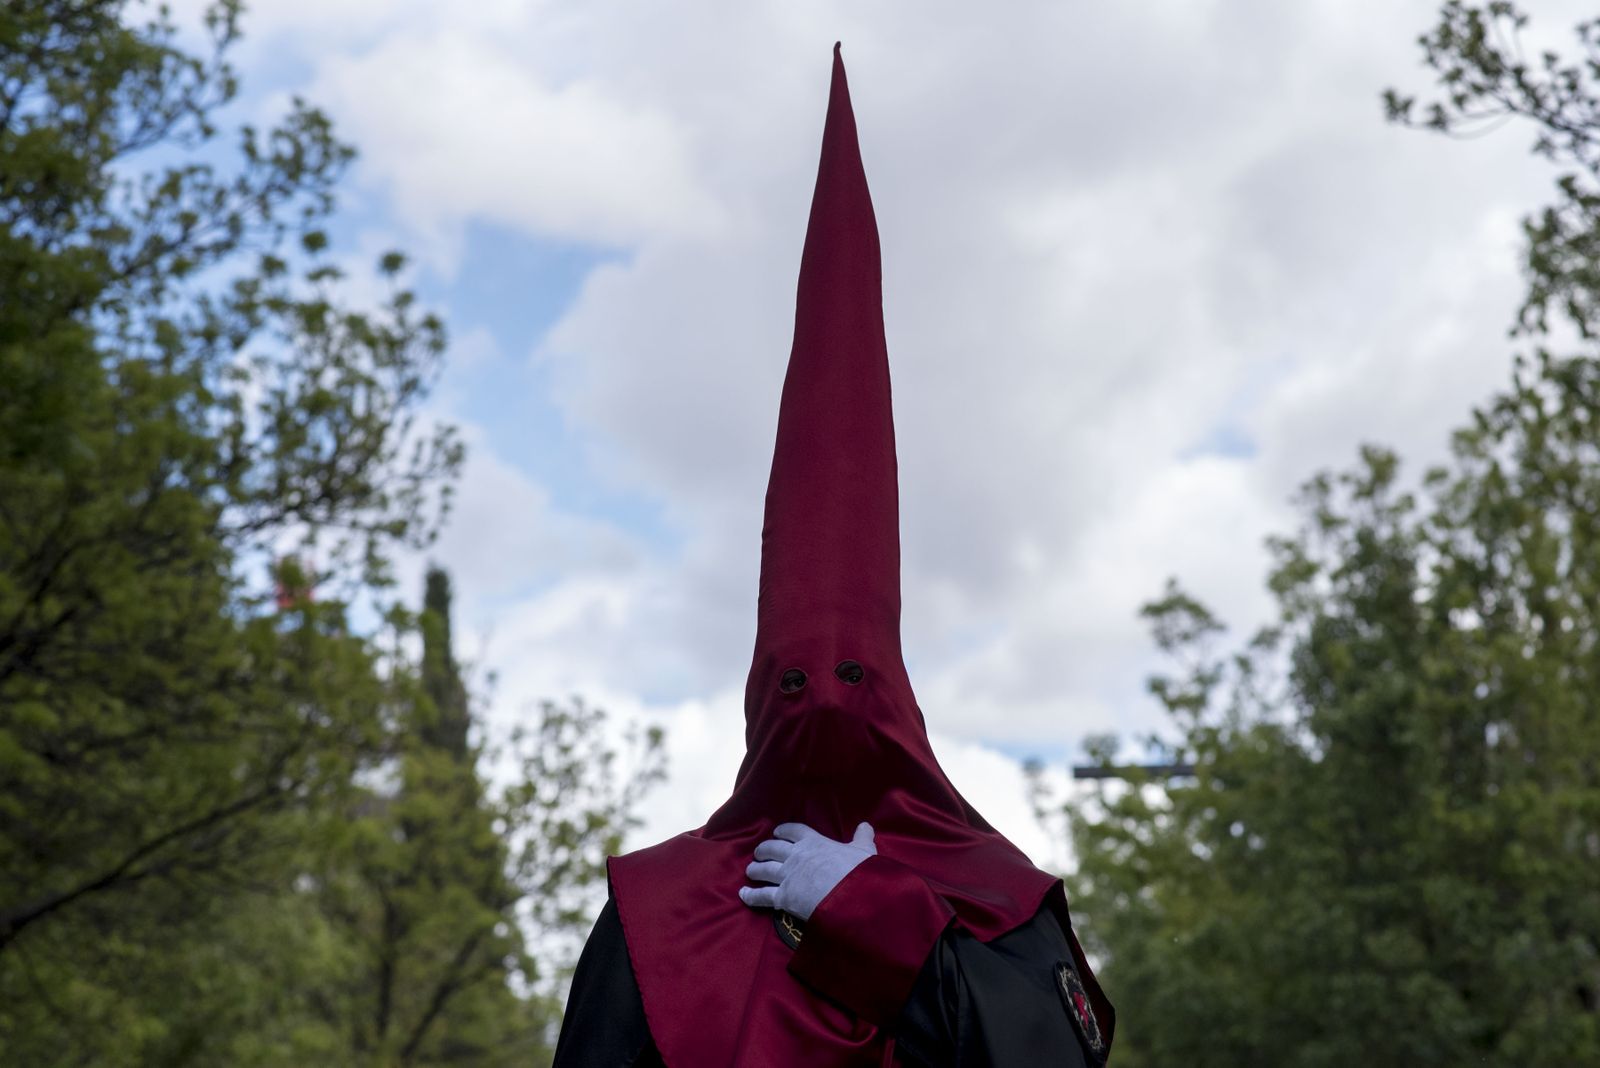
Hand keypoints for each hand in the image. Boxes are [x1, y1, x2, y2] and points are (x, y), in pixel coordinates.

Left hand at [738, 821, 876, 920]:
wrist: (852, 896)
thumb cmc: (859, 872)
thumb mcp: (864, 850)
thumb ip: (862, 837)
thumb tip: (866, 825)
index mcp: (814, 842)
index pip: (793, 831)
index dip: (783, 831)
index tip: (778, 833)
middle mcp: (796, 856)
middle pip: (773, 848)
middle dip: (764, 850)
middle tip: (760, 852)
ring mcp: (787, 876)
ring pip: (764, 869)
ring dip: (755, 869)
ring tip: (751, 870)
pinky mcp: (784, 897)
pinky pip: (762, 895)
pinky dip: (750, 895)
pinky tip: (743, 894)